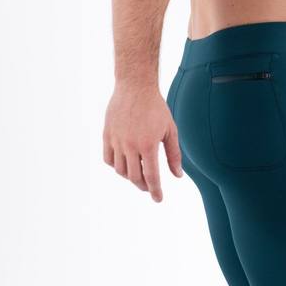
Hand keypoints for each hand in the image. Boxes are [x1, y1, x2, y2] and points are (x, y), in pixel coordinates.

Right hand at [103, 85, 182, 201]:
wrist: (135, 87)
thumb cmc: (156, 108)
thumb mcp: (170, 131)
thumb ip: (174, 155)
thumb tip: (178, 175)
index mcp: (148, 145)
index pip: (151, 176)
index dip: (155, 190)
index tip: (158, 199)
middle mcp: (130, 145)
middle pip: (134, 177)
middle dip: (143, 186)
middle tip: (149, 187)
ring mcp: (116, 140)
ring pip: (120, 170)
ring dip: (130, 176)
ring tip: (138, 172)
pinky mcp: (107, 135)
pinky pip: (108, 158)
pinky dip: (115, 165)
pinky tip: (124, 163)